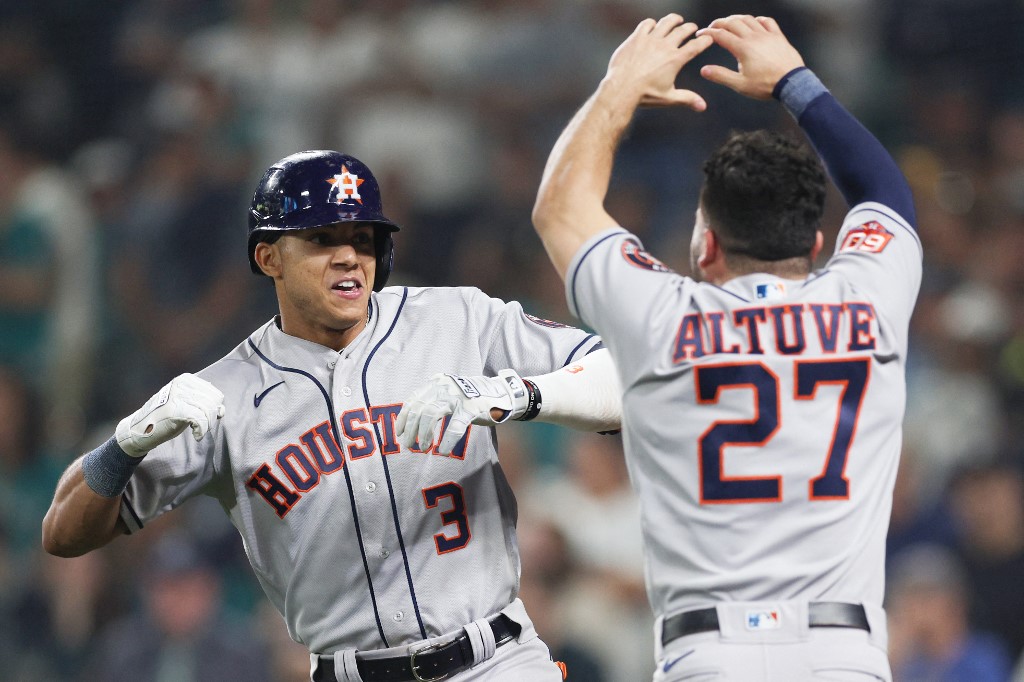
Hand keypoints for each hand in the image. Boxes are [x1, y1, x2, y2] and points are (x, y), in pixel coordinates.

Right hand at [115, 373, 224, 456]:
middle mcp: (182, 384)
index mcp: (186, 380)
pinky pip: (200, 419)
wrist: (140, 429)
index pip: (215, 393)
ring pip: (208, 410)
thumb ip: (202, 402)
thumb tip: (221, 409)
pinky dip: (201, 430)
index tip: (208, 418)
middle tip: (202, 426)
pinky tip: (196, 435)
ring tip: (198, 431)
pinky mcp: (175, 409)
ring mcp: (177, 396)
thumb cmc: (165, 418)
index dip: (215, 408)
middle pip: (213, 402)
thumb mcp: (185, 404)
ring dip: (206, 425)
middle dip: (211, 417)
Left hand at [396, 370, 528, 455]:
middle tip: (409, 445)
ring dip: (424, 434)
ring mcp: (458, 396)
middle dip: (412, 430)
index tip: (399, 433)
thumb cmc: (472, 397)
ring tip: (424, 448)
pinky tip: (444, 451)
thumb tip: (412, 421)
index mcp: (437, 383)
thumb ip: (433, 400)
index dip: (404, 418)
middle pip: (420, 409)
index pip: (414, 400)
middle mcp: (445, 387)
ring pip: (431, 415)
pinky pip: (454, 427)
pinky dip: (447, 440)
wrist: (502, 393)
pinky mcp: (471, 408)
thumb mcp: (450, 393)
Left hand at [603, 13, 712, 109]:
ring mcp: (650, 40)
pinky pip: (647, 24)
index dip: (705, 40)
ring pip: (666, 22)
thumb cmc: (644, 95)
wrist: (621, 89)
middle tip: (692, 28)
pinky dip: (652, 23)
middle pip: (683, 30)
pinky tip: (653, 26)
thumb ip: (687, 99)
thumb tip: (702, 106)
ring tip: (677, 20)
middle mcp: (664, 46)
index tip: (709, 39)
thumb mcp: (668, 98)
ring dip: (674, 20)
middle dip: (690, 27)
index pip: (696, 45)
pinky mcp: (636, 38)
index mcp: (675, 59)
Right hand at [697, 15, 803, 99]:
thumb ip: (721, 76)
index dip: (708, 33)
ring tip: (730, 22)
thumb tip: (704, 70)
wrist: (791, 83)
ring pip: (748, 19)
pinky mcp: (778, 36)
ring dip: (736, 18)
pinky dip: (758, 19)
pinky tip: (754, 22)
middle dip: (720, 23)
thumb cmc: (766, 85)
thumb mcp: (740, 84)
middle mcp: (754, 37)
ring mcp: (767, 35)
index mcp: (742, 48)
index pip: (721, 35)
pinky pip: (767, 21)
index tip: (701, 34)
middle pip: (733, 22)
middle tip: (713, 27)